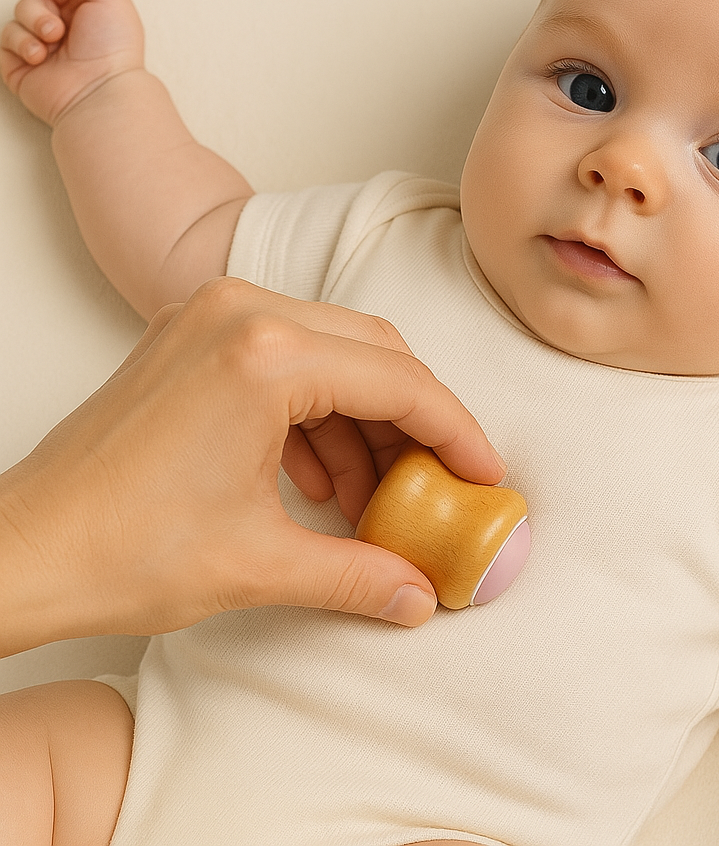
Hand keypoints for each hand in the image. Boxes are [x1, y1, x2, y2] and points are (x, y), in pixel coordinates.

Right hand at [0, 0, 143, 126]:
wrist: (98, 91)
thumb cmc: (112, 51)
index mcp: (87, 12)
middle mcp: (66, 29)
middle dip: (41, 4)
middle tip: (59, 25)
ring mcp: (43, 47)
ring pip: (18, 13)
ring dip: (33, 23)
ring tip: (53, 41)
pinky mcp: (23, 66)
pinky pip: (5, 39)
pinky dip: (22, 44)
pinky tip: (40, 57)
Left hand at [0, 278, 506, 655]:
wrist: (22, 549)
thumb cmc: (120, 550)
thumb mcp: (258, 565)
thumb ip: (358, 574)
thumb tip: (420, 594)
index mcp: (265, 356)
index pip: (399, 382)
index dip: (456, 432)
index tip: (484, 473)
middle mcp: (242, 312)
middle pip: (376, 353)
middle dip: (417, 421)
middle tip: (444, 479)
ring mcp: (212, 316)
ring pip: (335, 351)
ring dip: (367, 420)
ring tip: (379, 494)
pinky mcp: (193, 336)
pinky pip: (289, 358)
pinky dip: (319, 413)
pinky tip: (322, 479)